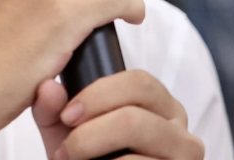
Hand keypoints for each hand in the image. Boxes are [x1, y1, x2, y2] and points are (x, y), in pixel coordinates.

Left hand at [32, 71, 202, 159]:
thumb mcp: (68, 135)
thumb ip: (53, 111)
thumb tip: (48, 88)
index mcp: (157, 104)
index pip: (138, 80)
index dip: (98, 94)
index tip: (68, 113)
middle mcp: (177, 125)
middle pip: (138, 107)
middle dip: (93, 128)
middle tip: (68, 145)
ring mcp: (185, 152)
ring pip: (137, 132)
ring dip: (94, 148)